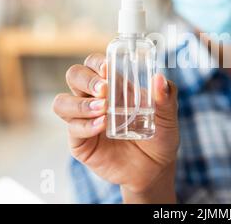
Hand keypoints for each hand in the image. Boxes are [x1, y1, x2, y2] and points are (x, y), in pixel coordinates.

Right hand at [53, 53, 178, 199]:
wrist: (155, 168)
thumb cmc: (159, 136)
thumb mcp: (168, 116)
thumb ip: (166, 97)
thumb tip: (159, 78)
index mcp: (113, 85)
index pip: (95, 64)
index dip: (97, 62)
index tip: (108, 68)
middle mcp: (94, 98)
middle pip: (74, 76)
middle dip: (86, 79)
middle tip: (104, 89)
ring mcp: (84, 119)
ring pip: (62, 102)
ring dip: (80, 103)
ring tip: (103, 109)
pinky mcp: (80, 142)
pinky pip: (72, 129)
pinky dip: (85, 125)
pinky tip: (102, 125)